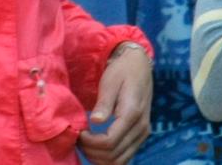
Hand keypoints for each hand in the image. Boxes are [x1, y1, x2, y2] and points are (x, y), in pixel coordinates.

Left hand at [77, 42, 152, 163]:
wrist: (139, 66)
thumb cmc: (121, 71)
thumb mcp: (110, 81)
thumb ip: (104, 102)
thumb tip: (95, 121)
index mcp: (132, 113)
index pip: (109, 142)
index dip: (90, 143)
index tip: (79, 133)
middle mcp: (141, 128)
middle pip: (114, 155)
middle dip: (92, 152)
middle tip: (78, 139)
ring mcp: (143, 134)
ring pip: (120, 161)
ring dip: (99, 158)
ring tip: (86, 144)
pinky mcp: (140, 136)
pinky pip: (124, 157)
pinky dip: (109, 157)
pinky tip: (96, 146)